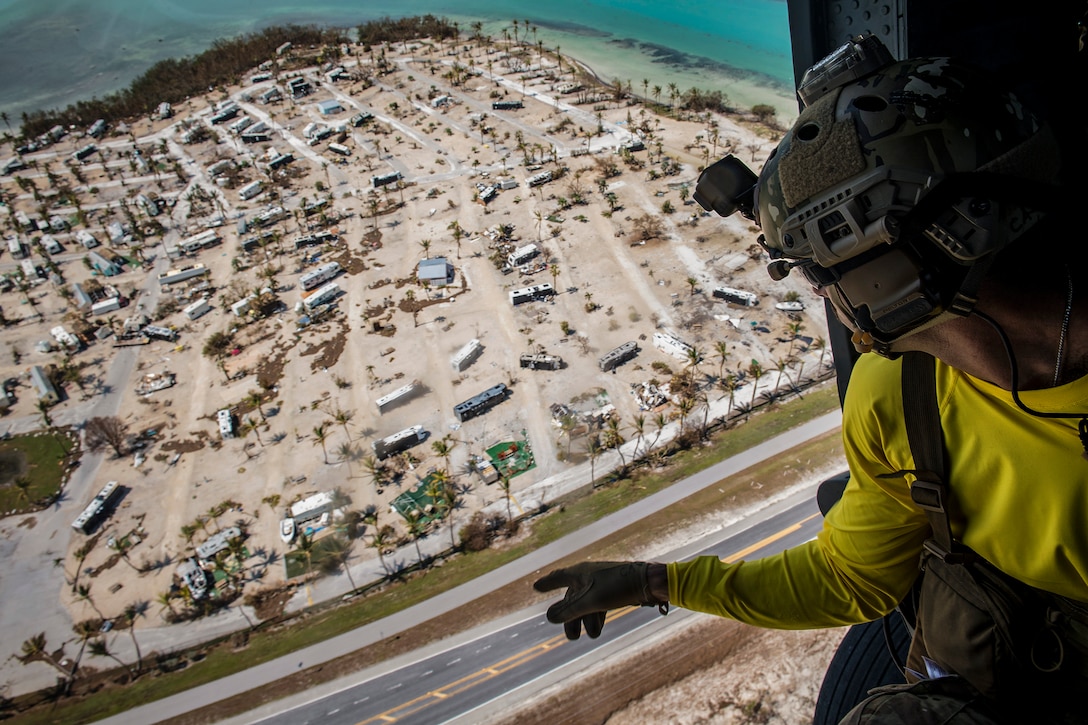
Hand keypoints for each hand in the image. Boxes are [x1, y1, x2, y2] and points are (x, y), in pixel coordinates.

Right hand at [533, 561, 667, 639]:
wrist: (648, 583)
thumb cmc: (617, 587)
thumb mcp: (591, 601)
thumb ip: (569, 610)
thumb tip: (549, 617)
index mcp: (580, 572)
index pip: (558, 577)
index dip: (547, 583)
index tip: (536, 587)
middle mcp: (589, 576)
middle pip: (572, 598)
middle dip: (571, 617)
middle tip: (571, 636)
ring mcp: (601, 583)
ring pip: (586, 604)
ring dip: (585, 620)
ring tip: (590, 636)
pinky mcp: (613, 590)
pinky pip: (598, 604)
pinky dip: (596, 616)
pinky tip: (597, 629)